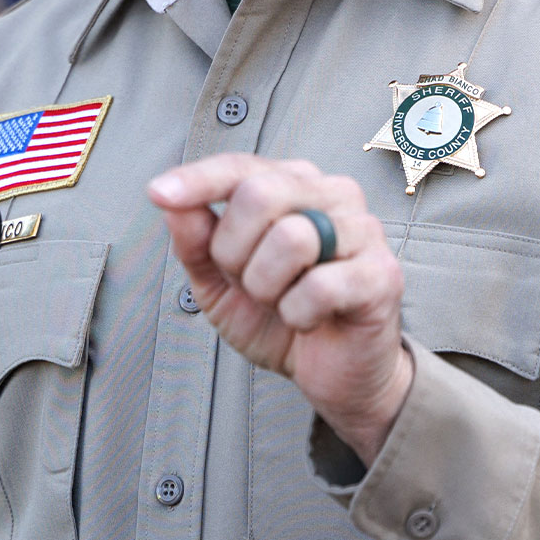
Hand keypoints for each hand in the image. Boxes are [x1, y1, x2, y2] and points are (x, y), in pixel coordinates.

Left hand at [148, 153, 411, 463]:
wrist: (330, 372)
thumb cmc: (278, 316)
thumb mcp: (218, 282)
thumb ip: (194, 241)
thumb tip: (170, 202)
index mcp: (291, 185)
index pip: (238, 167)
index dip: (196, 180)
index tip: (157, 193)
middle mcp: (330, 194)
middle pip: (259, 195)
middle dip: (234, 252)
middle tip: (248, 282)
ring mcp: (362, 230)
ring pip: (291, 238)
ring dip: (267, 286)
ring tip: (281, 301)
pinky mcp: (382, 274)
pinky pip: (320, 286)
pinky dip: (297, 313)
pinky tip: (307, 319)